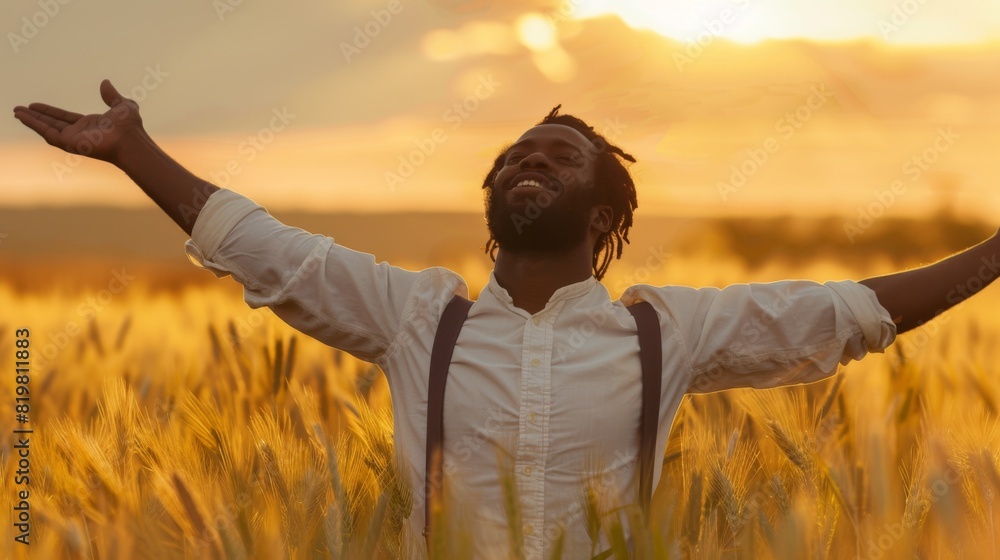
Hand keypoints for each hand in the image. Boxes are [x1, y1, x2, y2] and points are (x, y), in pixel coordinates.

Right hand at [13, 79, 143, 162]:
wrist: (129, 139)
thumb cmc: (130, 126)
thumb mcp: (122, 105)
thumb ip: (111, 96)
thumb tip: (105, 83)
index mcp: (90, 124)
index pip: (64, 117)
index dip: (50, 112)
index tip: (35, 105)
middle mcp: (80, 133)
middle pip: (52, 123)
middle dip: (35, 116)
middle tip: (19, 109)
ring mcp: (74, 139)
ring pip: (46, 128)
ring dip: (31, 120)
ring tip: (16, 111)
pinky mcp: (69, 143)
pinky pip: (47, 132)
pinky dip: (34, 124)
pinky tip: (22, 116)